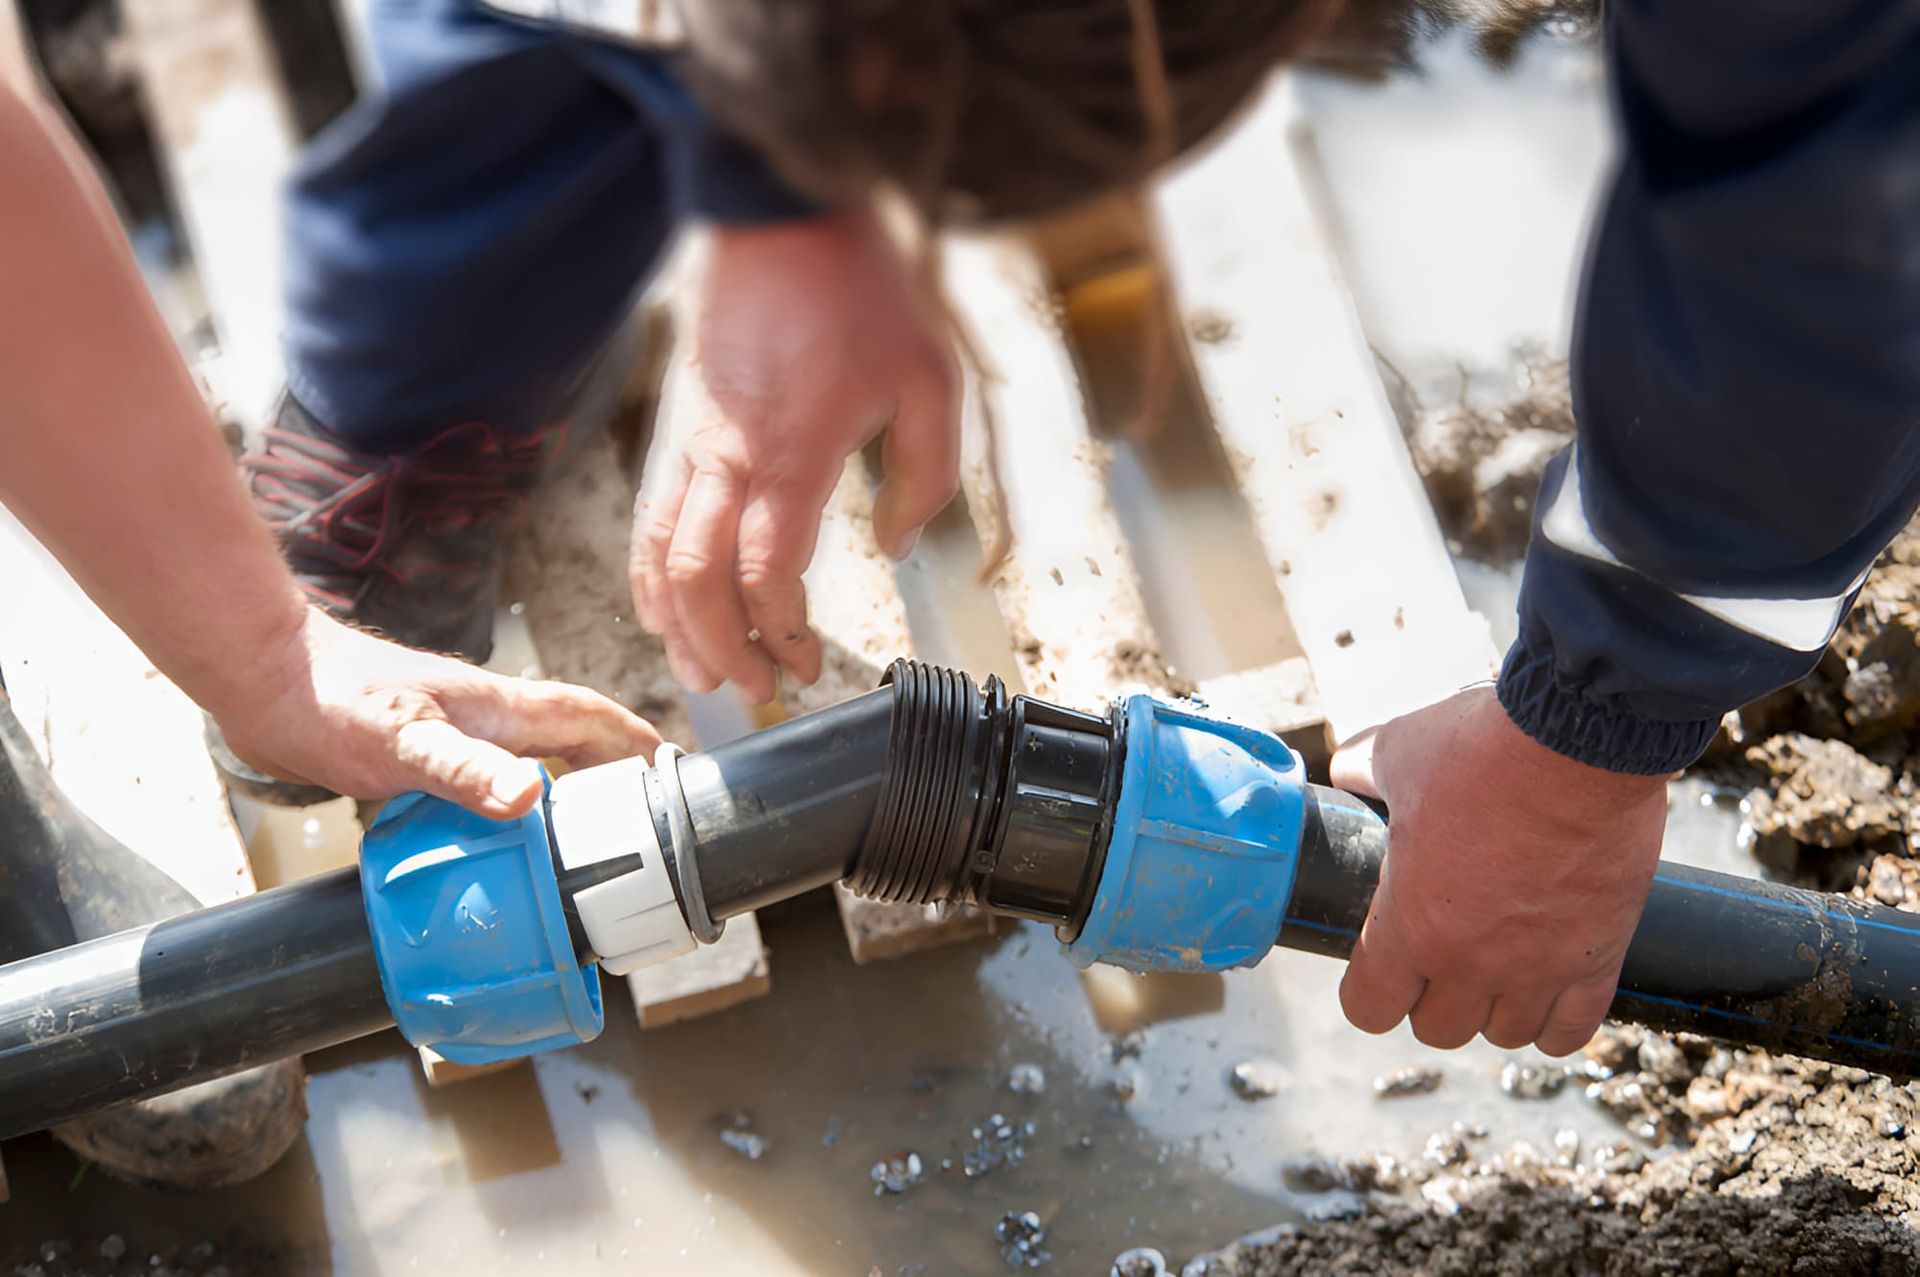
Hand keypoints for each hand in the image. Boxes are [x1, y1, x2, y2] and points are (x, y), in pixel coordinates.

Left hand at [212, 610, 662, 818]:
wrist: (262, 678)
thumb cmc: (330, 700)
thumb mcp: (404, 742)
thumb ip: (466, 770)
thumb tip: (531, 799)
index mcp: (502, 708)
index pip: (592, 718)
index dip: (636, 744)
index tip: (672, 777)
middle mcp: (487, 717)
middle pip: (572, 740)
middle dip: (612, 775)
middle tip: (638, 825)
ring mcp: (454, 733)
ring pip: (530, 761)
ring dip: (562, 792)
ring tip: (579, 842)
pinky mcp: (419, 753)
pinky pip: (484, 782)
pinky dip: (504, 809)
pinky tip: (491, 843)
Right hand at [632, 211, 959, 703]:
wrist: (781, 219)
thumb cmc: (859, 297)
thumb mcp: (931, 381)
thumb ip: (927, 476)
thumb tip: (896, 545)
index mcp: (791, 455)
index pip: (766, 574)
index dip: (780, 634)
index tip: (804, 664)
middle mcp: (726, 460)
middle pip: (697, 582)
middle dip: (718, 649)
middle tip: (750, 687)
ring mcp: (687, 445)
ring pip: (656, 557)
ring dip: (674, 625)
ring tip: (699, 669)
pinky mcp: (671, 430)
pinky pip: (646, 520)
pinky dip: (649, 576)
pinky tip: (666, 608)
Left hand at [1331, 687, 1667, 1055]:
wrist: (1579, 741)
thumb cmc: (1480, 751)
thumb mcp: (1395, 753)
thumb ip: (1360, 773)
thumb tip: (1345, 774)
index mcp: (1410, 926)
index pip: (1370, 1009)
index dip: (1368, 992)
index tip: (1377, 967)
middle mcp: (1471, 963)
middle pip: (1439, 1029)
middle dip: (1430, 999)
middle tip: (1437, 957)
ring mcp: (1539, 968)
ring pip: (1506, 1035)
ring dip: (1493, 1009)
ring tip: (1494, 969)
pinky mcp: (1599, 957)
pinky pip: (1574, 1030)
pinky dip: (1558, 1021)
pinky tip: (1547, 991)